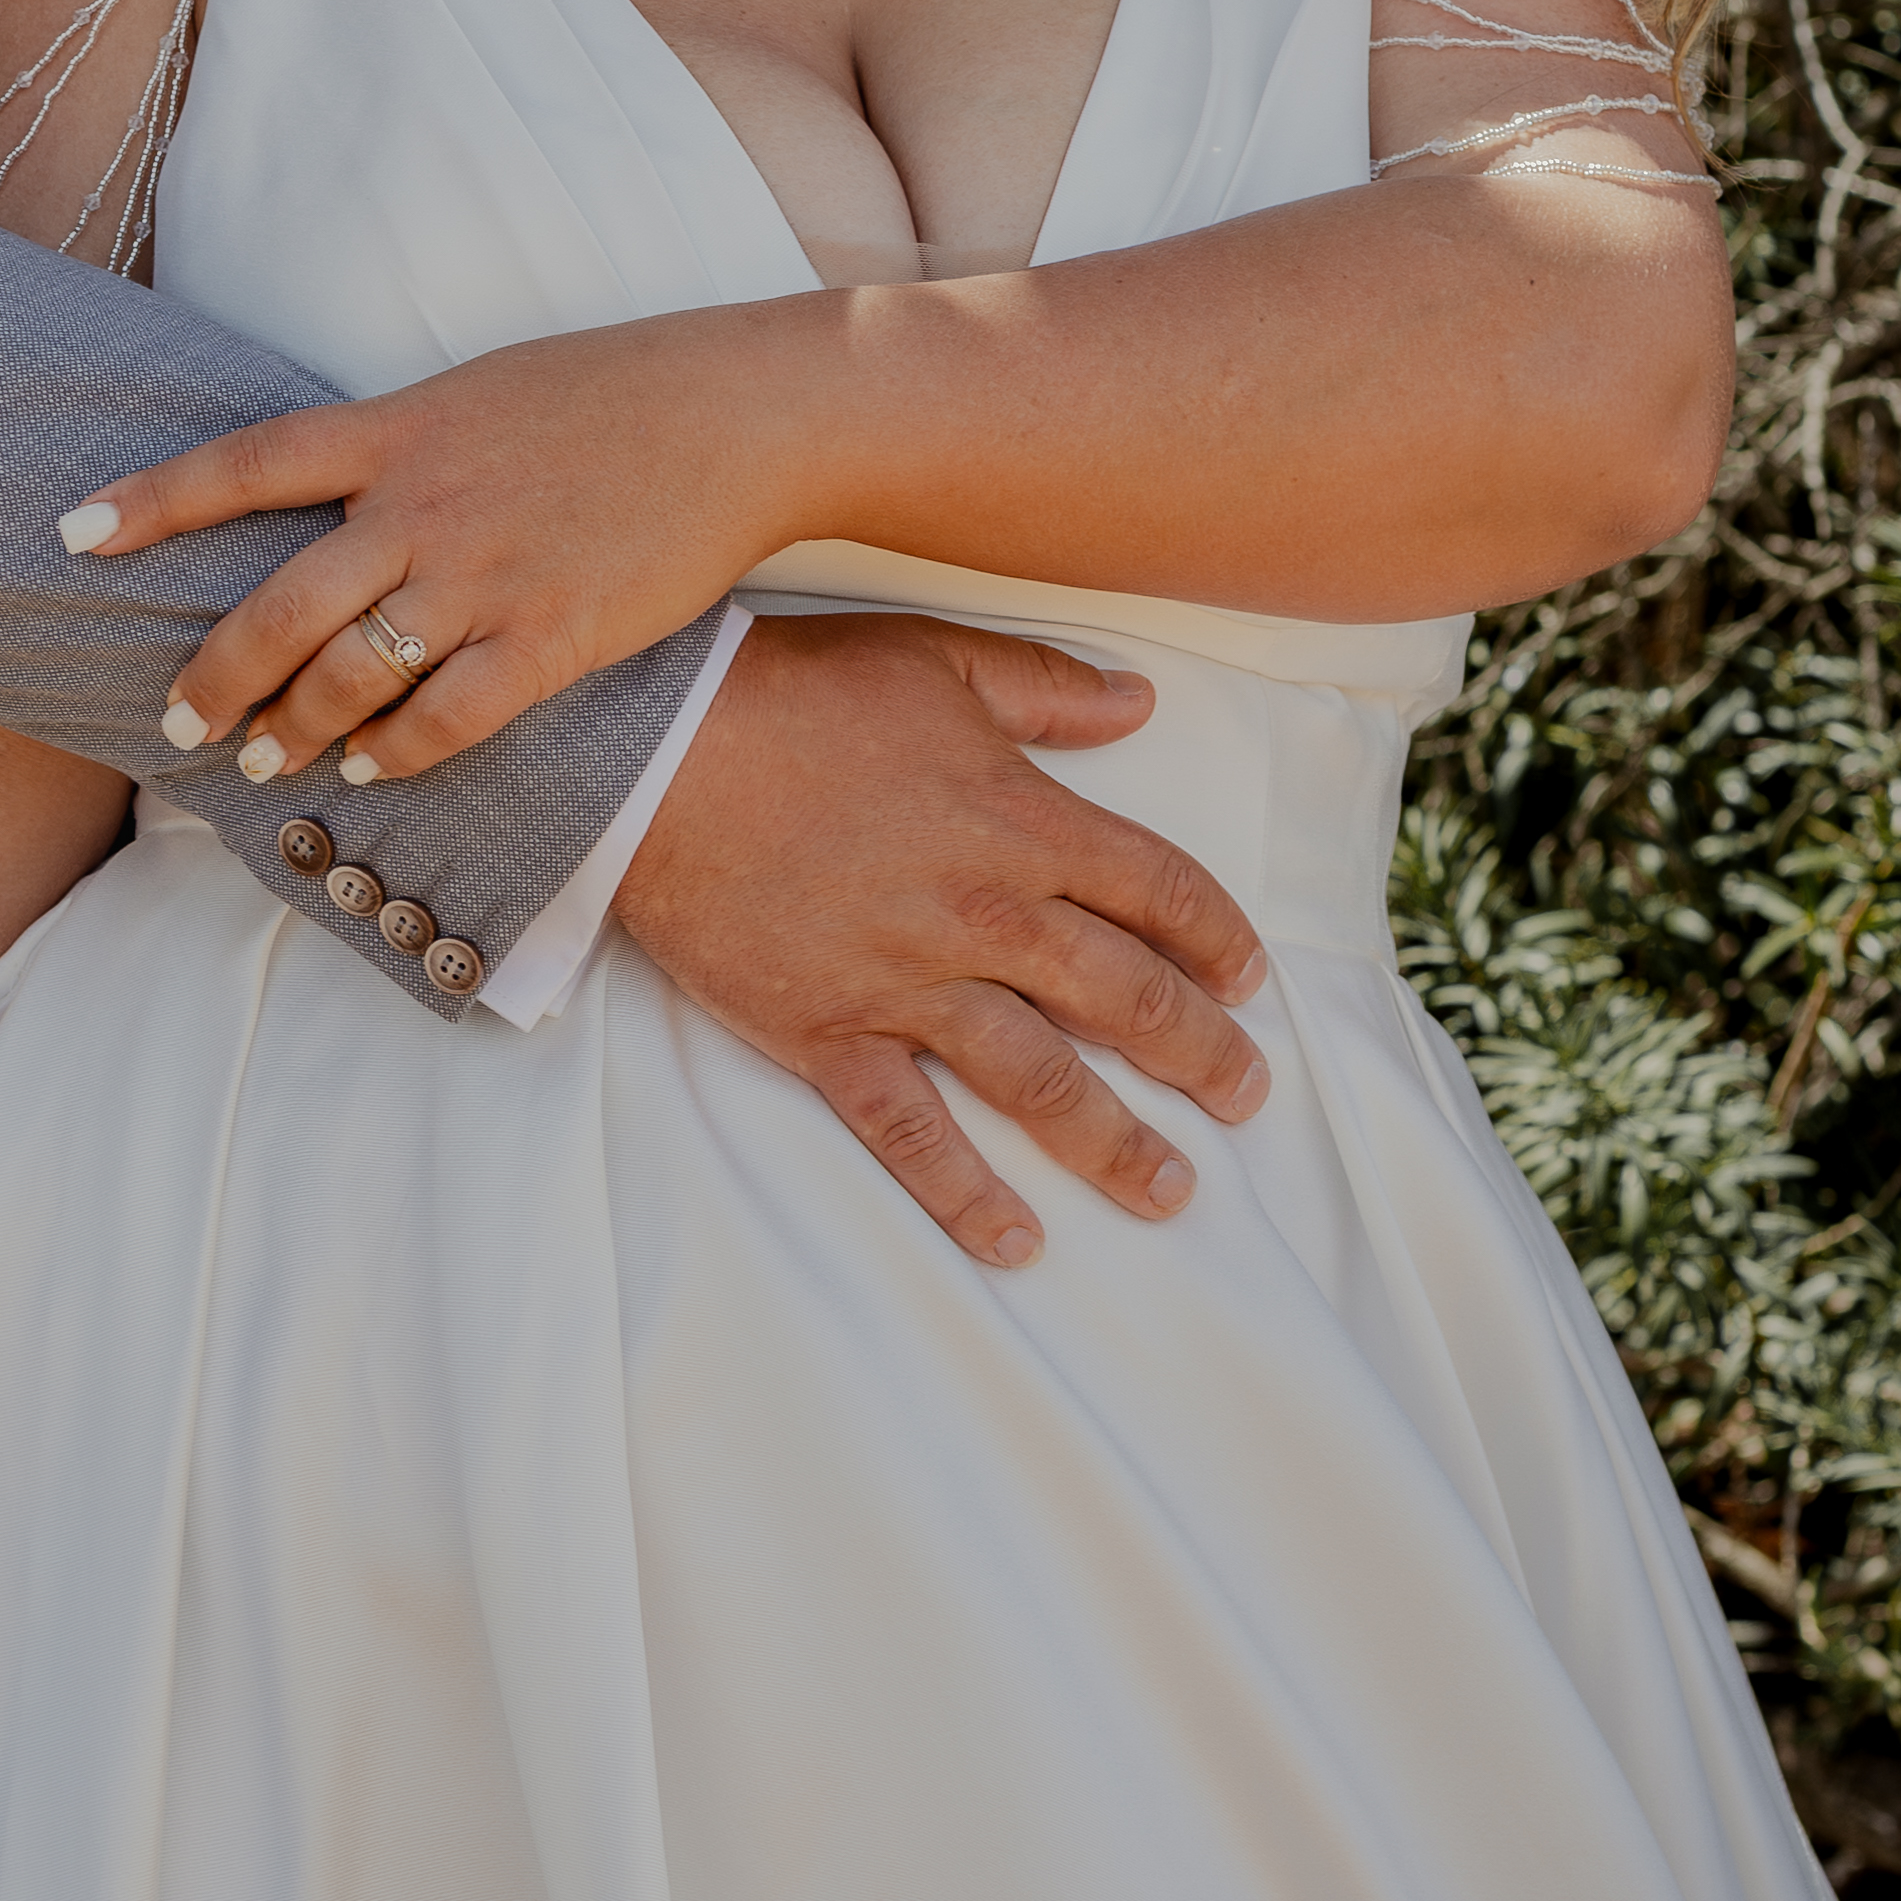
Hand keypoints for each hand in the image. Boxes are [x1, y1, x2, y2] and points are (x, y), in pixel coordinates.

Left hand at [71, 316, 780, 789]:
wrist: (738, 416)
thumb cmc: (610, 394)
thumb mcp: (480, 389)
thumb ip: (397, 445)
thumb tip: (328, 486)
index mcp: (399, 428)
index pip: (245, 464)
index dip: (150, 501)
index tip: (71, 534)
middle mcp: (424, 504)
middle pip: (278, 605)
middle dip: (213, 674)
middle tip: (175, 720)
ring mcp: (486, 576)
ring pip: (350, 676)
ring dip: (294, 729)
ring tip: (261, 759)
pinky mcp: (552, 638)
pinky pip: (447, 718)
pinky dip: (396, 753)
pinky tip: (368, 771)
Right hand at [618, 612, 1270, 1268]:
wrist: (653, 754)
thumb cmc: (792, 693)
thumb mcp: (935, 658)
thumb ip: (1044, 688)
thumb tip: (1138, 699)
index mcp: (1023, 823)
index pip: (1159, 892)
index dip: (1216, 939)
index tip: (1247, 979)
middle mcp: (987, 915)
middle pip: (1126, 998)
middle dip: (1200, 1054)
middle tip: (1246, 1096)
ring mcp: (910, 985)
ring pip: (1042, 1082)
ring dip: (1117, 1143)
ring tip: (1172, 1190)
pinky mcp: (832, 1034)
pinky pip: (913, 1132)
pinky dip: (967, 1194)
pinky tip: (1018, 1242)